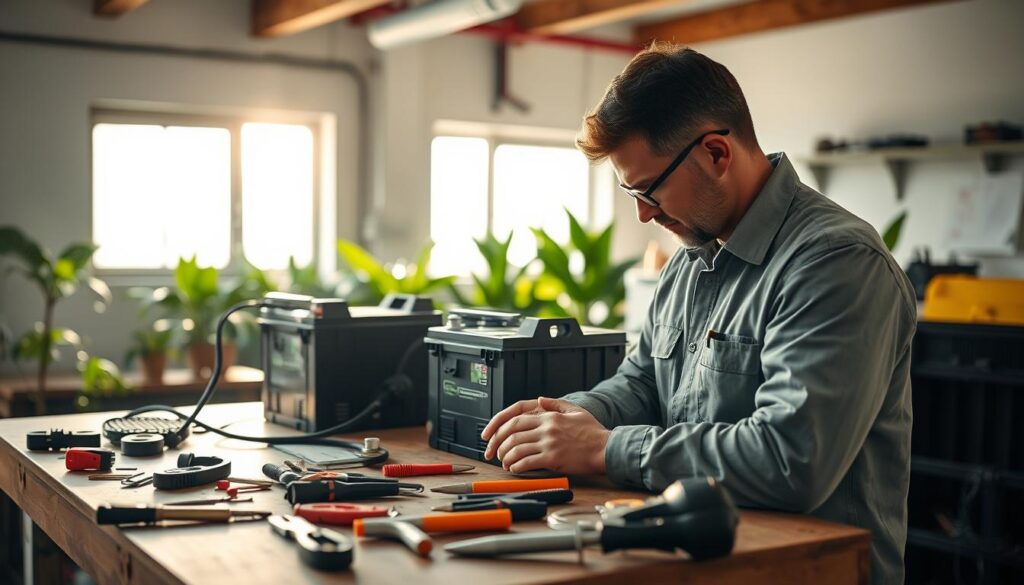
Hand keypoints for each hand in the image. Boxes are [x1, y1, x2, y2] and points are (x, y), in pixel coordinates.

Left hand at [480, 397, 608, 474]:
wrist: (606, 449)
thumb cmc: (594, 433)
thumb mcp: (575, 411)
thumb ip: (556, 404)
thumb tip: (540, 399)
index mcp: (549, 416)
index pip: (516, 418)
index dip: (499, 427)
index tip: (491, 436)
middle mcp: (546, 427)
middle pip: (512, 433)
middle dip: (498, 443)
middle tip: (493, 452)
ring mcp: (549, 443)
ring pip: (516, 448)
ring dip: (506, 457)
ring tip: (505, 463)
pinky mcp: (552, 459)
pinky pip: (527, 462)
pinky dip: (516, 466)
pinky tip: (515, 469)